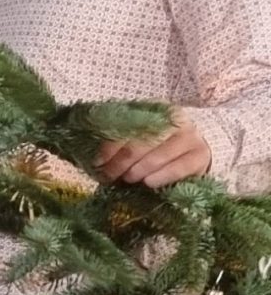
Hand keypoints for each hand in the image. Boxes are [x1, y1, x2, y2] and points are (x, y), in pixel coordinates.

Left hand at [97, 112, 211, 187]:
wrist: (194, 149)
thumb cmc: (157, 145)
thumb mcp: (139, 138)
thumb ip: (119, 142)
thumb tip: (95, 159)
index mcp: (153, 111)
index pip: (126, 128)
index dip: (109, 147)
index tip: (97, 163)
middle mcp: (173, 120)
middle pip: (140, 143)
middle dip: (119, 163)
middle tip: (108, 176)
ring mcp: (189, 136)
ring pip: (157, 156)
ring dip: (137, 171)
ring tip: (127, 179)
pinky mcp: (200, 155)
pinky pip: (178, 168)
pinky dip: (161, 176)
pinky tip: (148, 183)